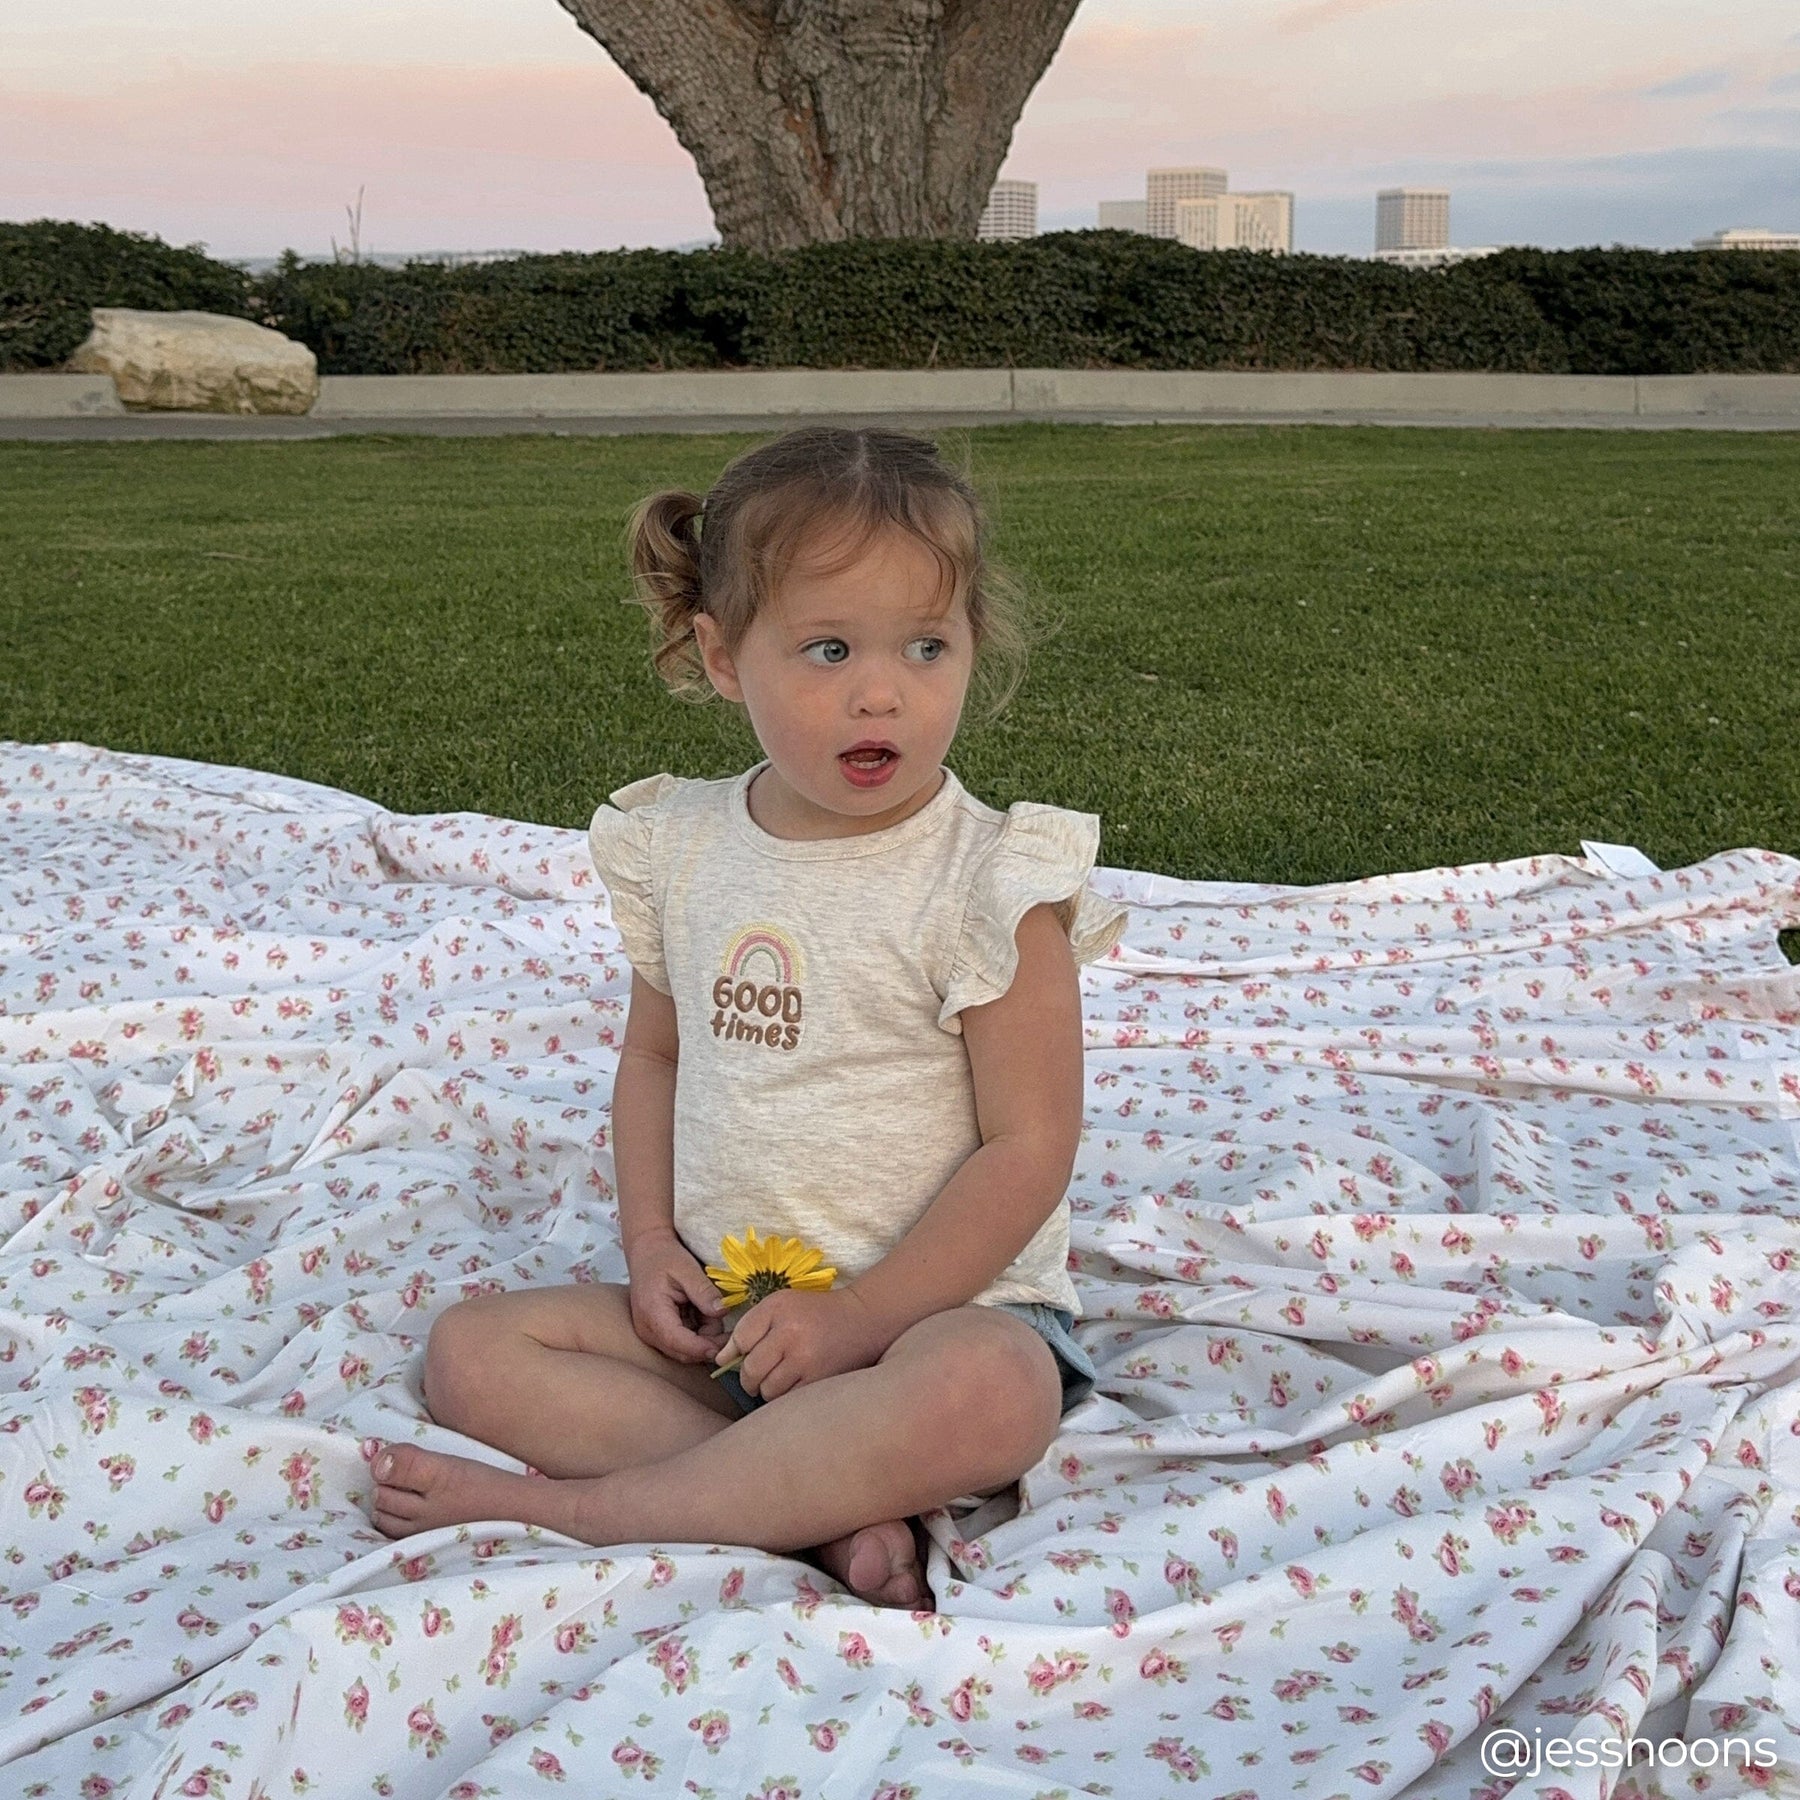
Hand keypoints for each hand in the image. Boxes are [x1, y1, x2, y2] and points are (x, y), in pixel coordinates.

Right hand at [625, 1229, 727, 1363]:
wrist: (647, 1251)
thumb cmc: (664, 1256)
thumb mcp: (687, 1268)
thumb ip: (704, 1292)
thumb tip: (723, 1312)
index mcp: (652, 1313)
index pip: (678, 1342)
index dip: (703, 1348)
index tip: (727, 1344)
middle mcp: (648, 1330)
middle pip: (684, 1353)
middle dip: (708, 1341)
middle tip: (723, 1316)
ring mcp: (652, 1335)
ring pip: (686, 1350)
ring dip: (704, 1335)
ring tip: (707, 1306)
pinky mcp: (659, 1334)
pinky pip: (684, 1343)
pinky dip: (698, 1331)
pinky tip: (700, 1311)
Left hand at [714, 1287, 889, 1401]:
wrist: (863, 1319)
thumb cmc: (815, 1312)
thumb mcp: (781, 1305)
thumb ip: (750, 1327)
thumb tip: (719, 1360)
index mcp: (778, 1309)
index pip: (740, 1339)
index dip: (736, 1352)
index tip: (744, 1355)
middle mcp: (791, 1333)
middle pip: (750, 1369)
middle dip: (749, 1377)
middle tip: (759, 1375)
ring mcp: (807, 1360)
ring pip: (767, 1390)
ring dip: (768, 1389)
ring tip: (780, 1378)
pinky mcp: (820, 1380)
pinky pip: (787, 1400)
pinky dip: (785, 1398)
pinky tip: (793, 1385)